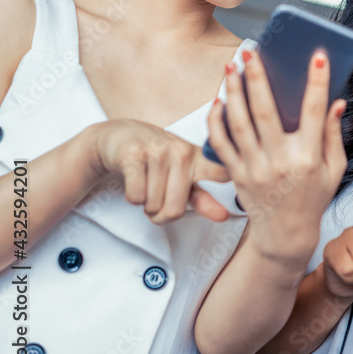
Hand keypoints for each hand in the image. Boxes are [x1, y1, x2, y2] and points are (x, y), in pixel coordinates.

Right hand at [89, 119, 230, 223]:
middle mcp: (181, 152)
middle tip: (156, 202)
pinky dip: (132, 197)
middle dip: (160, 215)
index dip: (231, 184)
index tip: (234, 201)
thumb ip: (202, 197)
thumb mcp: (182, 175)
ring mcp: (158, 151)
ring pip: (152, 205)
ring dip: (145, 205)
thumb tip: (224, 217)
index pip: (223, 174)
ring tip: (145, 186)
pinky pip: (135, 197)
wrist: (118, 136)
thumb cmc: (154, 158)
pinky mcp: (133, 154)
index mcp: (198, 158)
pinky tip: (134, 179)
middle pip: (175, 210)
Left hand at [207, 50, 346, 264]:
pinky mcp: (236, 174)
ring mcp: (254, 168)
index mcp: (308, 158)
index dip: (317, 83)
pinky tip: (218, 101)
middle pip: (265, 113)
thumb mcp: (335, 169)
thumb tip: (337, 103)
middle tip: (251, 53)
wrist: (285, 234)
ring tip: (231, 68)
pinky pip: (221, 143)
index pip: (313, 113)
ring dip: (233, 92)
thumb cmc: (312, 199)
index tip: (318, 57)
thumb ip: (333, 135)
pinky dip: (216, 120)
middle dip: (257, 79)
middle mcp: (279, 162)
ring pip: (238, 124)